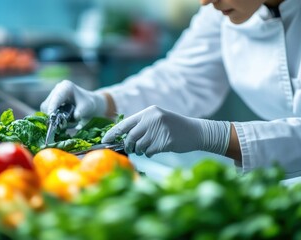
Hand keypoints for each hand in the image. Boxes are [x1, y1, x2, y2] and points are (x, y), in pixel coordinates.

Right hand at [40, 80, 106, 119]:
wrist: (88, 103)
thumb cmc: (88, 104)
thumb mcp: (87, 107)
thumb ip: (81, 111)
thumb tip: (76, 116)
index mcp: (66, 86)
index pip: (56, 98)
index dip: (52, 107)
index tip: (51, 117)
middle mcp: (57, 88)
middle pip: (47, 104)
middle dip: (50, 115)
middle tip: (55, 126)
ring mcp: (53, 94)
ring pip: (45, 108)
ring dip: (50, 117)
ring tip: (58, 125)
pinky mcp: (52, 100)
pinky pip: (47, 110)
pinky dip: (51, 117)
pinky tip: (57, 122)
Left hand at [102, 106, 230, 156]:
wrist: (196, 131)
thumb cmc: (174, 127)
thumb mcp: (158, 119)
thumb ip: (142, 125)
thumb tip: (122, 138)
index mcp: (148, 112)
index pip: (125, 124)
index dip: (112, 133)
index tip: (104, 141)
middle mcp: (152, 119)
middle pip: (130, 137)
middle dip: (128, 146)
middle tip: (131, 149)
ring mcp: (158, 130)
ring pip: (138, 146)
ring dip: (140, 150)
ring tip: (148, 147)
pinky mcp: (164, 141)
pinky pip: (148, 152)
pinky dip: (149, 153)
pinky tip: (155, 150)